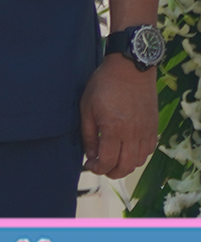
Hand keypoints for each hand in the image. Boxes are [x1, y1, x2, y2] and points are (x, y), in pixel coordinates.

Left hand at [80, 55, 158, 178]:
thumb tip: (90, 155)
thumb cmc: (104, 85)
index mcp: (114, 130)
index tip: (89, 164)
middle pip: (125, 167)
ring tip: (112, 160)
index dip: (97, 168)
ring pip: (138, 161)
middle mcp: (133, 135)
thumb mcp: (87, 108)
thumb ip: (89, 135)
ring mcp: (146, 132)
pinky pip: (148, 151)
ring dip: (125, 166)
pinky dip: (137, 156)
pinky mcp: (154, 128)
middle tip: (100, 167)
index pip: (108, 161)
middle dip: (111, 172)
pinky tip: (126, 150)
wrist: (131, 69)